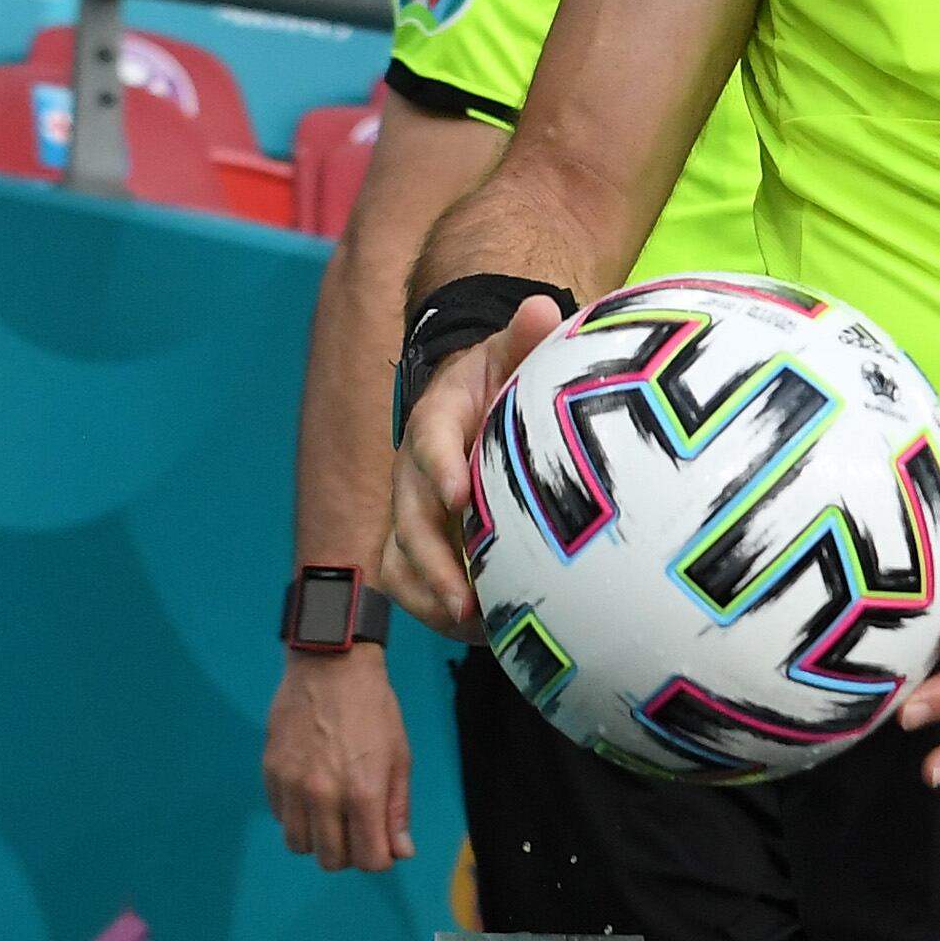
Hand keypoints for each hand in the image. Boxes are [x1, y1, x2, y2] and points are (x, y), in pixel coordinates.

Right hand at [263, 648, 414, 872]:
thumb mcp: (398, 756)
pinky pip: (280, 816)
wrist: (330, 664)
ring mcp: (292, 785)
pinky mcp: (270, 773)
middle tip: (355, 829)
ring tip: (329, 814)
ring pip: (299, 845)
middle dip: (348, 853)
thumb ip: (398, 809)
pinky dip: (295, 815)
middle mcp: (324, 796)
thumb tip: (401, 852)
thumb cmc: (373, 708)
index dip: (378, 858)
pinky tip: (309, 793)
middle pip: (330, 860)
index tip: (380, 844)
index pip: (369, 860)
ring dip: (317, 839)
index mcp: (364, 793)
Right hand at [377, 295, 565, 637]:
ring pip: (398, 561)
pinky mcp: (416, 546)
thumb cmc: (507, 385)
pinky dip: (438, 613)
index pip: (429, 439)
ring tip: (474, 628)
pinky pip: (410, 586)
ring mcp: (411, 512)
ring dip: (429, 596)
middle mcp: (414, 469)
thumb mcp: (516, 354)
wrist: (481, 406)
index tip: (460, 496)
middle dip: (432, 560)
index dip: (439, 467)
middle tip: (465, 601)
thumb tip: (542, 307)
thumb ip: (527, 337)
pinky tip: (485, 633)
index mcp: (439, 418)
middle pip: (408, 517)